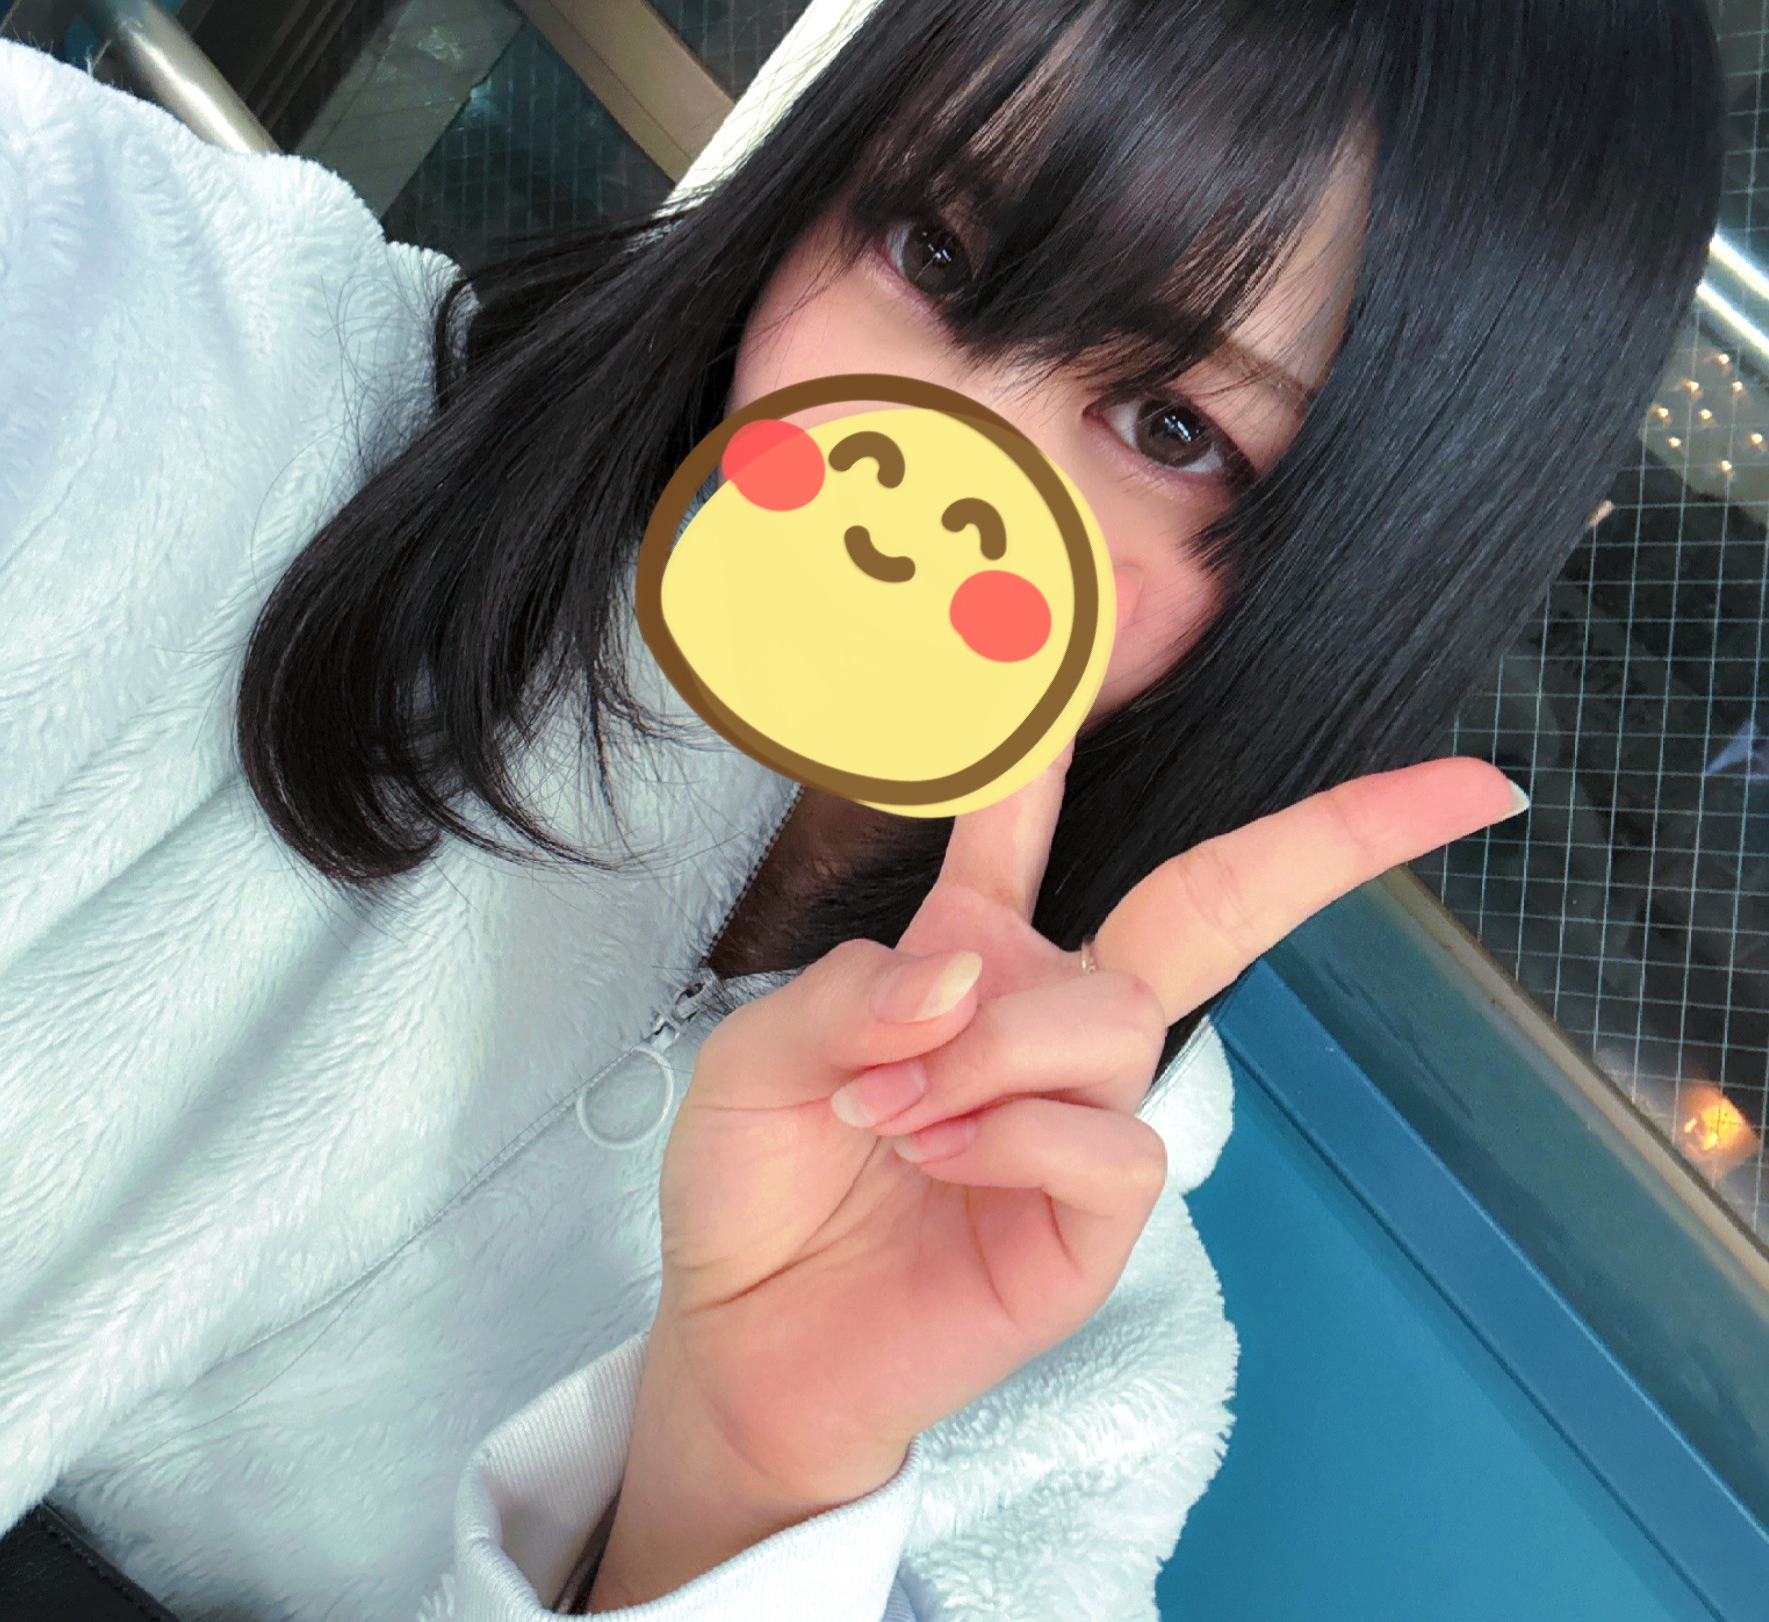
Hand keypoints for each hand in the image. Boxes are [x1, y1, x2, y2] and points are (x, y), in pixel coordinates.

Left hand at [585, 752, 1522, 1608]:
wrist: (752, 1343)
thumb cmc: (757, 1189)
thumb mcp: (758, 1061)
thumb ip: (855, 991)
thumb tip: (972, 963)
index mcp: (967, 954)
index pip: (1027, 823)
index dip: (1060, 726)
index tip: (1102, 604)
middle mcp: (1049, 1019)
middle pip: (1214, 901)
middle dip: (1338, 835)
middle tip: (1465, 786)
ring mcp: (1088, 1113)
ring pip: (1116, 1017)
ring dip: (994, 1050)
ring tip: (890, 1111)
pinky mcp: (1102, 1215)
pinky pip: (1112, 1136)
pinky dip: (1016, 1133)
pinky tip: (942, 1159)